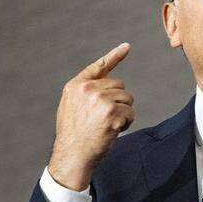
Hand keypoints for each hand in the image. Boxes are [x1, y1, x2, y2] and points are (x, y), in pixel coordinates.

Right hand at [48, 42, 133, 190]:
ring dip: (124, 113)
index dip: (114, 56)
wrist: (73, 154)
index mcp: (75, 86)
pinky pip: (130, 112)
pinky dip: (126, 122)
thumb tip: (107, 87)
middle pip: (119, 85)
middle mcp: (87, 89)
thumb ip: (85, 93)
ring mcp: (100, 99)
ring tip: (108, 125)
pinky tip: (113, 131)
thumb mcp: (71, 107)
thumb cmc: (74, 135)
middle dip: (119, 101)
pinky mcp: (112, 112)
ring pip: (127, 98)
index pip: (98, 67)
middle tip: (106, 119)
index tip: (127, 47)